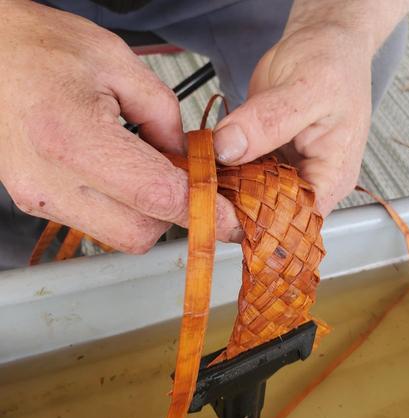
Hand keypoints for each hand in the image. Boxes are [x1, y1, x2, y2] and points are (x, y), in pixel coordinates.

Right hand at [0, 1, 239, 251]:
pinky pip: (98, 224)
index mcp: (74, 138)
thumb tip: (187, 158)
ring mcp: (40, 198)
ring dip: (148, 213)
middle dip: (173, 213)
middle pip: (142, 232)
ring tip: (146, 170)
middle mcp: (52, 182)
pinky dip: (122, 209)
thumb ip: (165, 116)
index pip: (157, 196)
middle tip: (183, 181)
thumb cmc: (38, 48)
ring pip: (121, 236)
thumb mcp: (116, 62)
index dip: (204, 211)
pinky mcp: (37, 202)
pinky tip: (120, 176)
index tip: (229, 220)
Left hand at [214, 24, 372, 216]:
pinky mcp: (266, 158)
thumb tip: (228, 148)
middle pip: (270, 213)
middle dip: (236, 207)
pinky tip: (205, 163)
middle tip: (203, 193)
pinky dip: (223, 169)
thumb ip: (268, 121)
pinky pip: (241, 173)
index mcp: (332, 177)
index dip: (260, 222)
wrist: (322, 41)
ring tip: (200, 179)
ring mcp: (285, 171)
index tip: (225, 211)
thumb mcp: (306, 88)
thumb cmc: (332, 62)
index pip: (295, 220)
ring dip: (225, 189)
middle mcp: (309, 181)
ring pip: (251, 196)